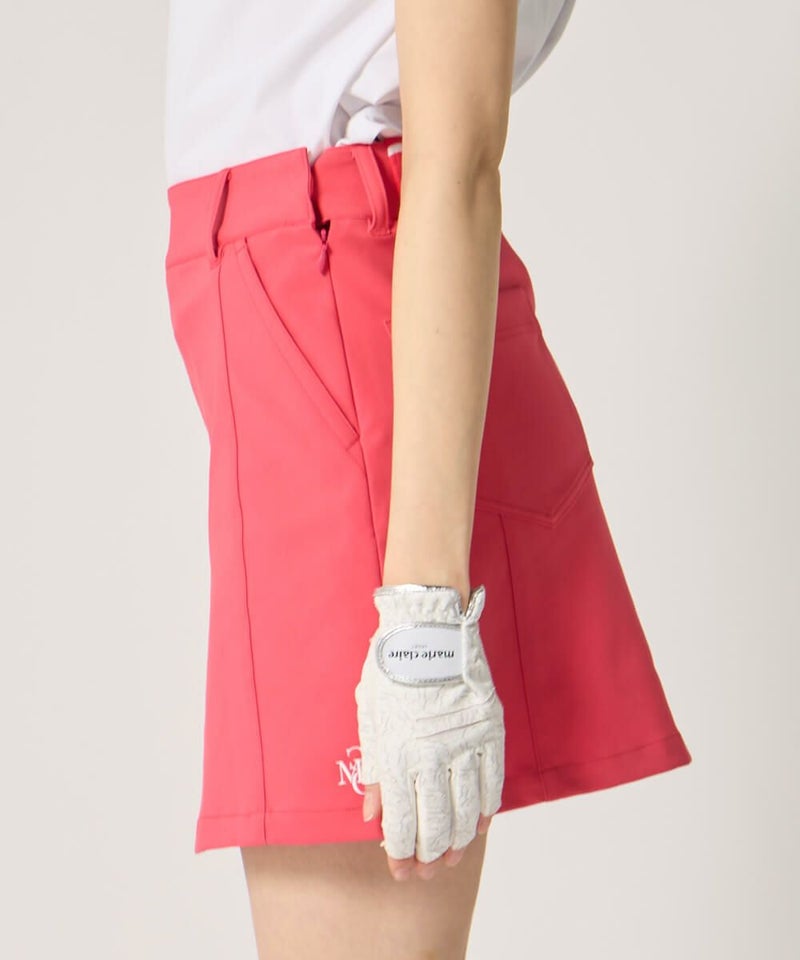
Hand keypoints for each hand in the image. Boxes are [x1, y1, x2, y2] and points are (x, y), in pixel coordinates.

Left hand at [355, 582, 504, 880]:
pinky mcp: (490, 729)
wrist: (429, 625)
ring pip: (467, 810)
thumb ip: (372, 767)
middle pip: (436, 824)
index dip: (399, 853)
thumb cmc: (391, 665)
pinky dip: (486, 808)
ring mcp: (465, 743)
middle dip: (429, 856)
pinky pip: (492, 781)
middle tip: (426, 873)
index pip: (400, 820)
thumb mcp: (369, 713)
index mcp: (396, 752)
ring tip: (452, 858)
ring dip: (460, 841)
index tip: (399, 870)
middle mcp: (432, 754)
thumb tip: (371, 814)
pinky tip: (479, 824)